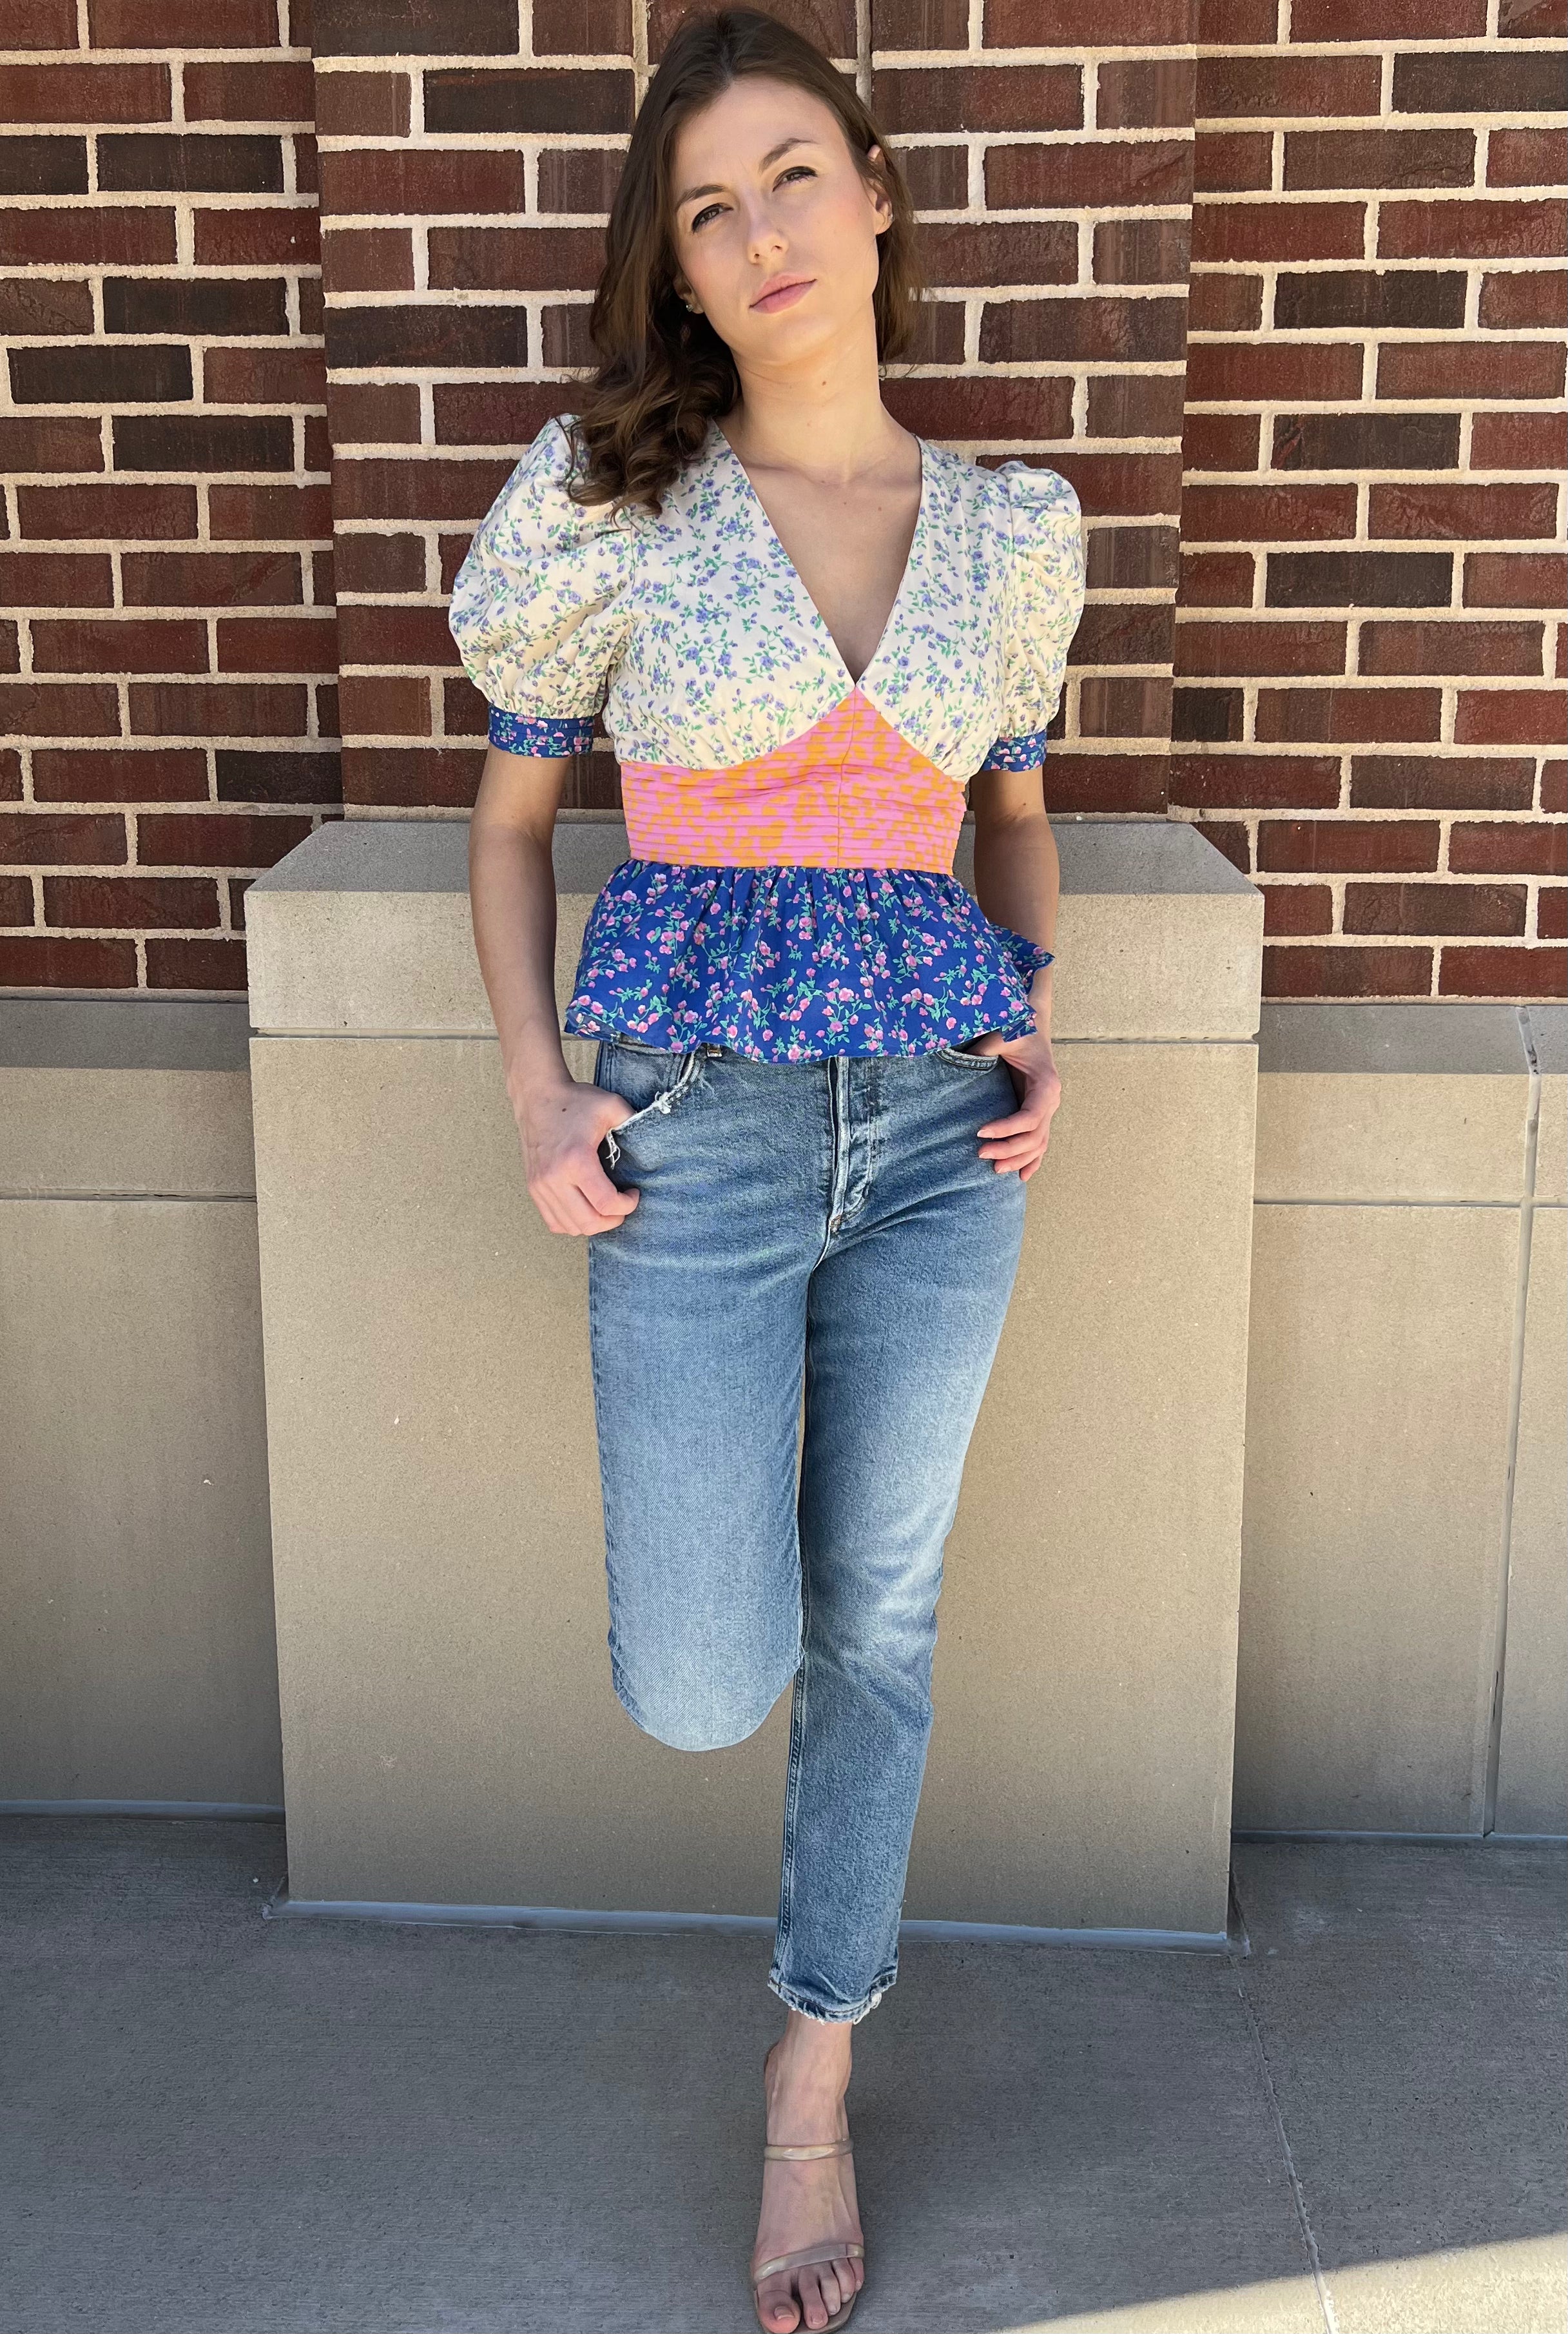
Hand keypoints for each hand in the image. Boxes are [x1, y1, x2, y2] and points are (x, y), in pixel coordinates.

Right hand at [516, 1076, 645, 1235]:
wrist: (537, 1097)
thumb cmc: (575, 1101)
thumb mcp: (611, 1105)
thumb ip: (634, 1122)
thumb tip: (653, 1141)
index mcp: (576, 1160)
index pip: (606, 1204)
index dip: (627, 1206)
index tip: (634, 1193)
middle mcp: (554, 1178)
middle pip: (589, 1223)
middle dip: (613, 1219)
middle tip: (622, 1205)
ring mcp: (540, 1186)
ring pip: (571, 1227)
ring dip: (594, 1223)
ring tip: (606, 1207)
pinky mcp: (533, 1188)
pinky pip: (554, 1223)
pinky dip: (573, 1223)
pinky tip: (585, 1208)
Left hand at [969, 1028, 1060, 1181]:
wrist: (1032, 1025)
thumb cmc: (1017, 1030)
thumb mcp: (1000, 1037)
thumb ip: (982, 1052)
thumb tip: (956, 1067)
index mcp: (1046, 1083)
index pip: (1030, 1116)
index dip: (1007, 1129)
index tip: (981, 1132)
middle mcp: (1051, 1099)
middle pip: (1035, 1136)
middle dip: (1009, 1149)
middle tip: (980, 1153)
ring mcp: (1048, 1108)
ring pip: (1039, 1143)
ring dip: (1018, 1159)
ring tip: (994, 1169)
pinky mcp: (1040, 1112)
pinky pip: (1040, 1141)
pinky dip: (1032, 1160)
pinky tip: (1022, 1176)